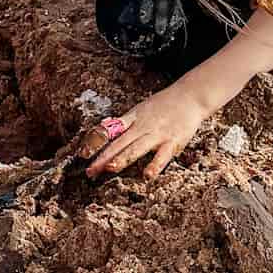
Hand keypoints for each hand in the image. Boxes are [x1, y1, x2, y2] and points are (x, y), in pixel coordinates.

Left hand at [84, 83, 213, 180]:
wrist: (190, 96)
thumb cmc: (164, 105)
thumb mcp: (140, 109)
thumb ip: (124, 122)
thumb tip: (104, 129)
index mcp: (132, 118)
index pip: (110, 132)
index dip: (96, 143)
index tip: (82, 155)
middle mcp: (142, 126)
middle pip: (119, 143)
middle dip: (103, 158)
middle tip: (89, 171)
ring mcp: (157, 134)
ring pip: (137, 148)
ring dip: (123, 158)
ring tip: (110, 168)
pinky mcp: (172, 141)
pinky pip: (162, 155)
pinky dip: (154, 165)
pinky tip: (147, 176)